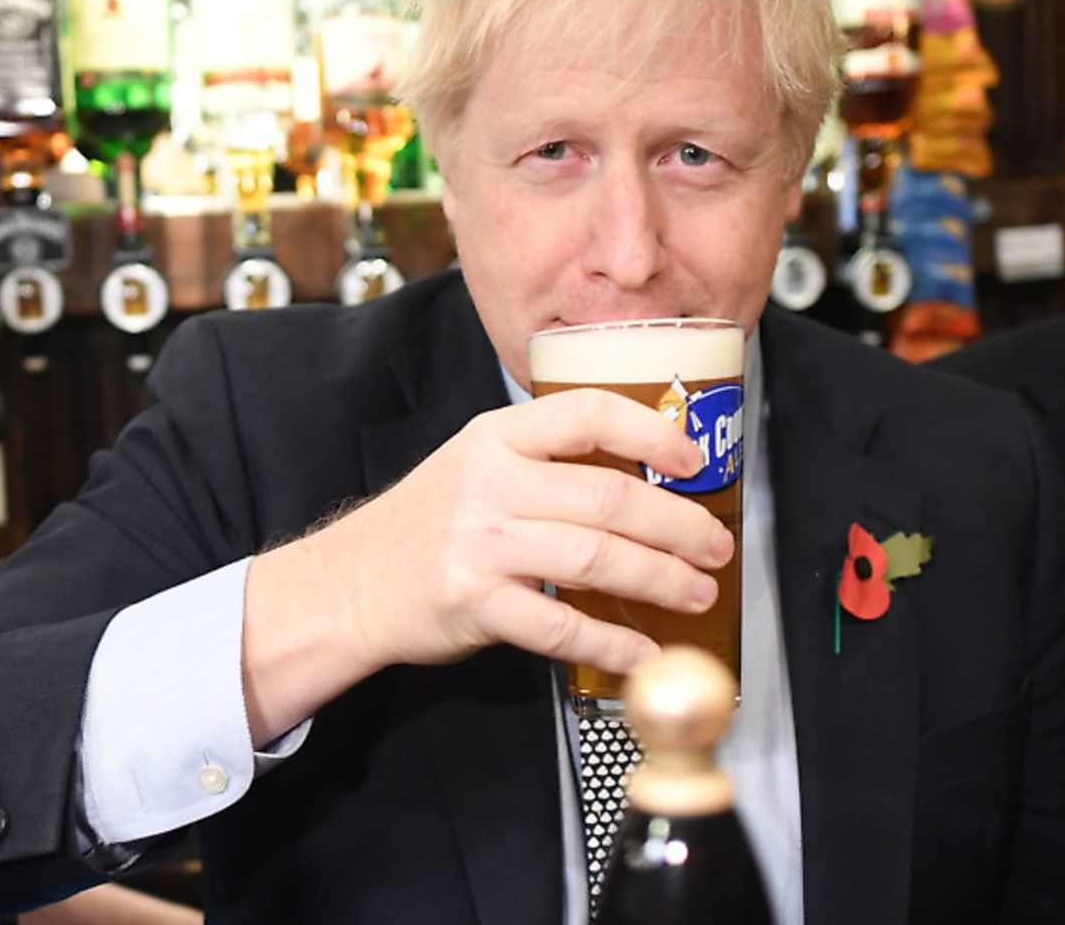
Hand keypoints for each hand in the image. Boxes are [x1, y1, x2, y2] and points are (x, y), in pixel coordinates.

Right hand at [244, 388, 732, 740]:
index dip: (652, 433)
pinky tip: (642, 650)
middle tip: (715, 546)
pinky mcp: (474, 601)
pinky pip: (561, 623)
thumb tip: (644, 480)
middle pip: (608, 497)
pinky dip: (612, 641)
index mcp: (494, 437)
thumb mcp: (474, 468)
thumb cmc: (424, 527)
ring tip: (695, 593)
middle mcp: (489, 483)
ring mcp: (480, 543)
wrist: (348, 583)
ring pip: (596, 557)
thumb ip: (543, 464)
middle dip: (679, 525)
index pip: (587, 414)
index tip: (694, 460)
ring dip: (660, 579)